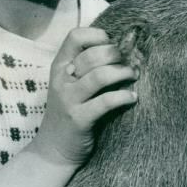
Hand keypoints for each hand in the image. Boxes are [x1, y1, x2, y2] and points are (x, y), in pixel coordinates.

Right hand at [33, 26, 137, 167]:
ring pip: (100, 76)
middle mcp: (61, 80)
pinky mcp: (79, 119)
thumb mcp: (70, 85)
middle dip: (116, 54)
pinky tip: (132, 98)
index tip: (111, 45)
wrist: (53, 150)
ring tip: (133, 76)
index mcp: (59, 67)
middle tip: (129, 62)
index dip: (97, 36)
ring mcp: (69, 100)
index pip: (75, 36)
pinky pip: (105, 102)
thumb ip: (86, 68)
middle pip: (92, 54)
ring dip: (123, 73)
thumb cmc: (69, 113)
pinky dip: (123, 97)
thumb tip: (122, 50)